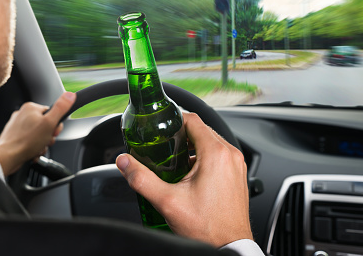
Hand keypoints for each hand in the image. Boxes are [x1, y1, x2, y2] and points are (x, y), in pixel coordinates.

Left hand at [0, 92, 75, 175]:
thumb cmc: (26, 141)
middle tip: (44, 141)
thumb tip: (70, 95)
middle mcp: (22, 114)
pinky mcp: (15, 137)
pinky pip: (30, 141)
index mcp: (30, 108)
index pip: (51, 113)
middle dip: (48, 136)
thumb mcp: (49, 123)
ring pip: (38, 135)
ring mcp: (17, 126)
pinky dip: (33, 148)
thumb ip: (61, 108)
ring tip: (37, 148)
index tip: (53, 132)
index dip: (55, 125)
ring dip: (41, 144)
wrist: (8, 157)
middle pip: (45, 125)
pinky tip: (32, 152)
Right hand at [116, 112, 252, 247]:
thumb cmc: (207, 228)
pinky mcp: (238, 175)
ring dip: (193, 145)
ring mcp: (237, 166)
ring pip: (211, 142)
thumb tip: (124, 162)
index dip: (174, 119)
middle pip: (201, 130)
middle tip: (163, 144)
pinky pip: (220, 155)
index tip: (161, 127)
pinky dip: (204, 156)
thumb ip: (141, 179)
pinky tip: (190, 172)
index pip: (193, 120)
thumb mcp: (167, 201)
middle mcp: (230, 155)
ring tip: (174, 158)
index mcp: (216, 154)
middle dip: (181, 134)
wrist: (229, 247)